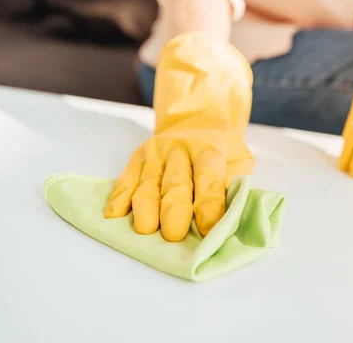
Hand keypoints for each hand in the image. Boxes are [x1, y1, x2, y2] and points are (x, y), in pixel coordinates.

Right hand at [103, 33, 253, 240]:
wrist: (199, 117)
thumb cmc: (222, 150)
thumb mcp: (238, 160)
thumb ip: (236, 184)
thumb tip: (234, 215)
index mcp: (208, 150)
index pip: (208, 180)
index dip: (209, 206)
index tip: (209, 229)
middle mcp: (179, 151)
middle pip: (175, 184)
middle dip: (173, 210)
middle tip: (173, 234)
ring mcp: (155, 155)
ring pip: (147, 185)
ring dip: (145, 208)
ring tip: (145, 230)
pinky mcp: (136, 159)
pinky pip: (125, 181)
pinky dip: (118, 199)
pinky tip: (114, 216)